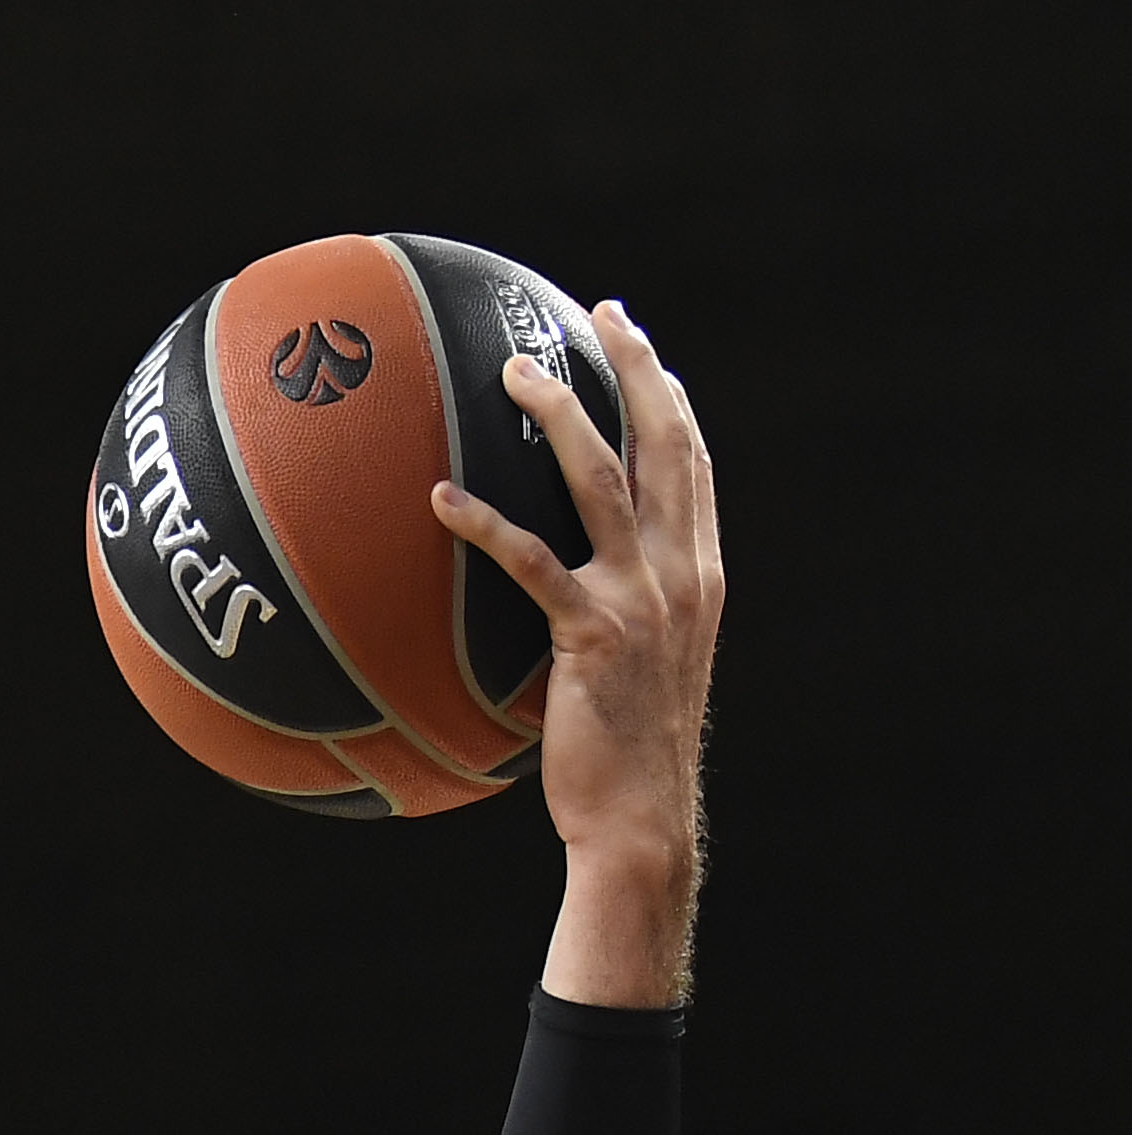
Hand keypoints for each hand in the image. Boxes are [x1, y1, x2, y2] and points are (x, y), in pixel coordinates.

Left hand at [432, 301, 722, 1004]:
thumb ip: (609, 611)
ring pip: (602, 481)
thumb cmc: (624, 752)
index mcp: (697, 572)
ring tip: (513, 372)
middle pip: (664, 443)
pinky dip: (485, 526)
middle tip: (598, 315)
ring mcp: (643, 599)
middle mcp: (682, 571)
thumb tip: (555, 588)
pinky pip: (532, 564)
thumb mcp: (632, 667)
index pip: (691, 460)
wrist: (643, 816)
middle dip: (634, 369)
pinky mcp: (593, 635)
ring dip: (559, 417)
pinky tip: (439, 499)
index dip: (668, 393)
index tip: (639, 341)